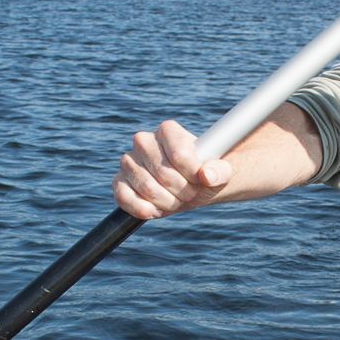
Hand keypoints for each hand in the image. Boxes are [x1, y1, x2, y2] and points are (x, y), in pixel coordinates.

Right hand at [114, 119, 233, 219]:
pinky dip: (144, 210)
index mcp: (168, 130)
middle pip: (164, 174)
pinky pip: (124, 198)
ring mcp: (128, 161)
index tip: (201, 179)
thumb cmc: (204, 174)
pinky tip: (157, 210)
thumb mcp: (220, 172)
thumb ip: (219, 171)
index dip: (193, 174)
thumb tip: (207, 176)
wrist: (189, 186)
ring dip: (168, 202)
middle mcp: (143, 141)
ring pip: (147, 188)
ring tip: (177, 200)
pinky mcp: (119, 182)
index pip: (179, 155)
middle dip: (182, 191)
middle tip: (191, 193)